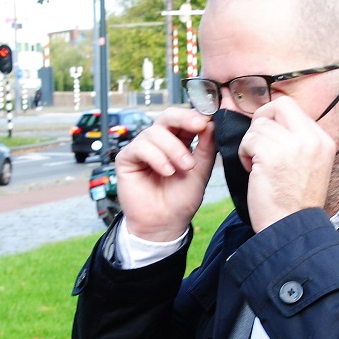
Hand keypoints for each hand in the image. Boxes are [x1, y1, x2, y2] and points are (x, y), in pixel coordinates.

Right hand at [115, 107, 216, 241]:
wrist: (165, 223)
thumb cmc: (181, 199)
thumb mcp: (201, 171)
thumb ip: (206, 146)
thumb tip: (211, 122)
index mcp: (178, 141)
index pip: (184, 119)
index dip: (195, 115)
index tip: (208, 119)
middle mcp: (159, 142)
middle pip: (167, 116)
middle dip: (184, 119)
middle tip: (199, 126)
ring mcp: (142, 148)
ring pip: (155, 132)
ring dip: (173, 149)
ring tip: (183, 168)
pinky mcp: (127, 158)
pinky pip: (140, 147)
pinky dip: (157, 157)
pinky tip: (166, 171)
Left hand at [240, 97, 334, 231]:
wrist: (291, 229)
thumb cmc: (293, 203)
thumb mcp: (309, 166)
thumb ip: (297, 142)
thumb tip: (272, 121)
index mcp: (323, 140)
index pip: (293, 108)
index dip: (274, 119)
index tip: (268, 137)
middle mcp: (312, 139)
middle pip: (279, 105)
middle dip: (261, 120)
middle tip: (257, 142)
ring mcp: (293, 145)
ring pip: (259, 125)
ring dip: (251, 144)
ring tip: (257, 165)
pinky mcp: (272, 154)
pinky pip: (249, 139)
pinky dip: (244, 154)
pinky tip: (252, 171)